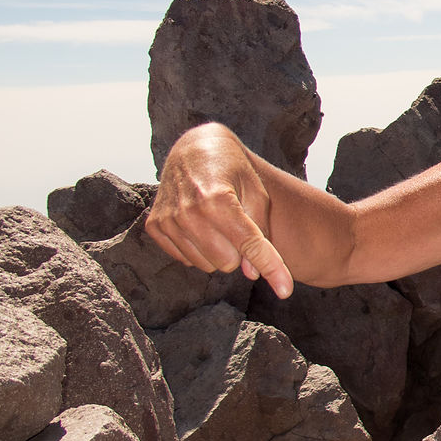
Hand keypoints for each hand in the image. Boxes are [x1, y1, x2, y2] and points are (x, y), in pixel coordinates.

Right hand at [144, 124, 294, 297]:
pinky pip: (186, 260)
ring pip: (206, 265)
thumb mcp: (257, 193)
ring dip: (219, 251)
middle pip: (227, 263)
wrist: (194, 149)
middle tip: (237, 226)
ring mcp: (168, 220)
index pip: (250, 245)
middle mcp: (189, 212)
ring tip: (218, 222)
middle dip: (239, 252)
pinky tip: (200, 225)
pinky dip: (198, 249)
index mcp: (218, 199)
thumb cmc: (233, 171)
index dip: (272, 268)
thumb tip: (252, 274)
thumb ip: (260, 232)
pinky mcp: (155, 227)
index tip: (286, 290)